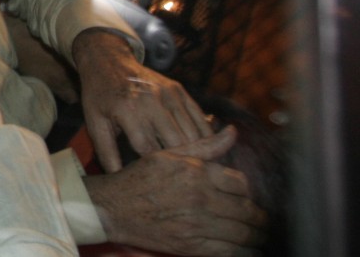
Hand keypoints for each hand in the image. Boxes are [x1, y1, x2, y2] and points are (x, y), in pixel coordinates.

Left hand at [72, 28, 213, 171]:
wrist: (109, 60)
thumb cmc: (100, 95)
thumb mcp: (94, 121)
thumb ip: (106, 152)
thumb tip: (117, 180)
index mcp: (127, 108)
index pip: (148, 150)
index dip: (153, 170)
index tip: (157, 184)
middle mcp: (151, 100)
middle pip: (177, 144)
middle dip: (180, 166)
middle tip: (182, 184)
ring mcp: (168, 93)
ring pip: (193, 135)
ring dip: (197, 155)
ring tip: (195, 174)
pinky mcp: (179, 90)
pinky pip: (200, 119)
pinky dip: (206, 138)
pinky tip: (205, 154)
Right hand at [84, 126, 267, 255]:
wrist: (112, 207)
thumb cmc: (139, 178)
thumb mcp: (169, 154)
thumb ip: (205, 145)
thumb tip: (233, 132)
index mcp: (196, 172)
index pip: (242, 183)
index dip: (249, 192)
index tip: (249, 197)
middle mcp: (199, 198)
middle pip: (247, 210)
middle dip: (260, 217)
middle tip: (263, 220)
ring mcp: (196, 224)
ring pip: (243, 232)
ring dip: (256, 235)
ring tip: (259, 235)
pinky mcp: (190, 245)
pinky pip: (229, 251)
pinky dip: (244, 252)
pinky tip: (247, 249)